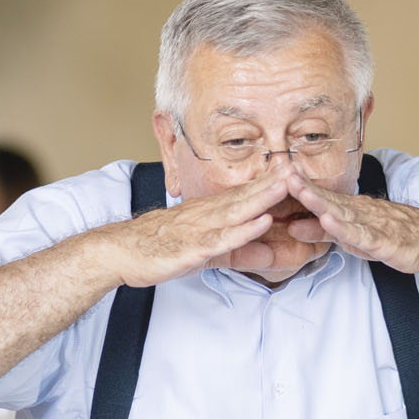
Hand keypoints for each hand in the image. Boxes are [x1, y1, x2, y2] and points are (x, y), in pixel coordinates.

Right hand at [96, 166, 295, 287]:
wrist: (120, 252)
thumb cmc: (157, 248)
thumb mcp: (202, 250)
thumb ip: (232, 249)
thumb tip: (260, 251)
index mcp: (208, 214)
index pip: (243, 195)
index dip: (268, 182)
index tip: (292, 169)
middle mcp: (207, 216)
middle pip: (245, 196)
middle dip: (273, 182)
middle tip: (298, 165)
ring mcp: (200, 230)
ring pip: (238, 211)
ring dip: (264, 197)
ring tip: (288, 184)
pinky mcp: (193, 249)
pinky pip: (223, 239)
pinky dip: (244, 230)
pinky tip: (262, 223)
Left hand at [284, 168, 418, 274]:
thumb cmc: (390, 234)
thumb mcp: (350, 235)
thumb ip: (322, 231)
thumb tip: (292, 226)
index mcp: (348, 209)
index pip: (319, 195)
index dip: (298, 186)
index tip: (275, 174)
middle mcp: (358, 211)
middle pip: (327, 198)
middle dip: (304, 188)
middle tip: (282, 174)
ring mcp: (371, 224)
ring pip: (343, 213)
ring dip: (322, 203)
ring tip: (302, 193)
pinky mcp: (383, 240)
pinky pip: (363, 234)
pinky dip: (346, 228)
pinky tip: (332, 223)